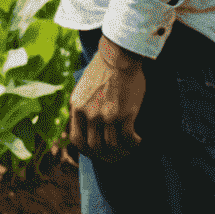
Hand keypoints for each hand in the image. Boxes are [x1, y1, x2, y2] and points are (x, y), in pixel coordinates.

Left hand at [68, 37, 146, 161]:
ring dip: (122, 152)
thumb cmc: (102, 70)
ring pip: (112, 146)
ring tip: (130, 148)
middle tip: (117, 156)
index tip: (98, 153)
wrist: (116, 57)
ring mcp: (105, 115)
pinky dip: (134, 144)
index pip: (76, 140)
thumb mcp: (83, 89)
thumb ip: (82, 107)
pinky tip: (138, 140)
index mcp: (76, 108)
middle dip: (106, 156)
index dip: (87, 152)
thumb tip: (86, 125)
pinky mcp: (124, 113)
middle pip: (94, 148)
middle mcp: (88, 114)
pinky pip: (128, 138)